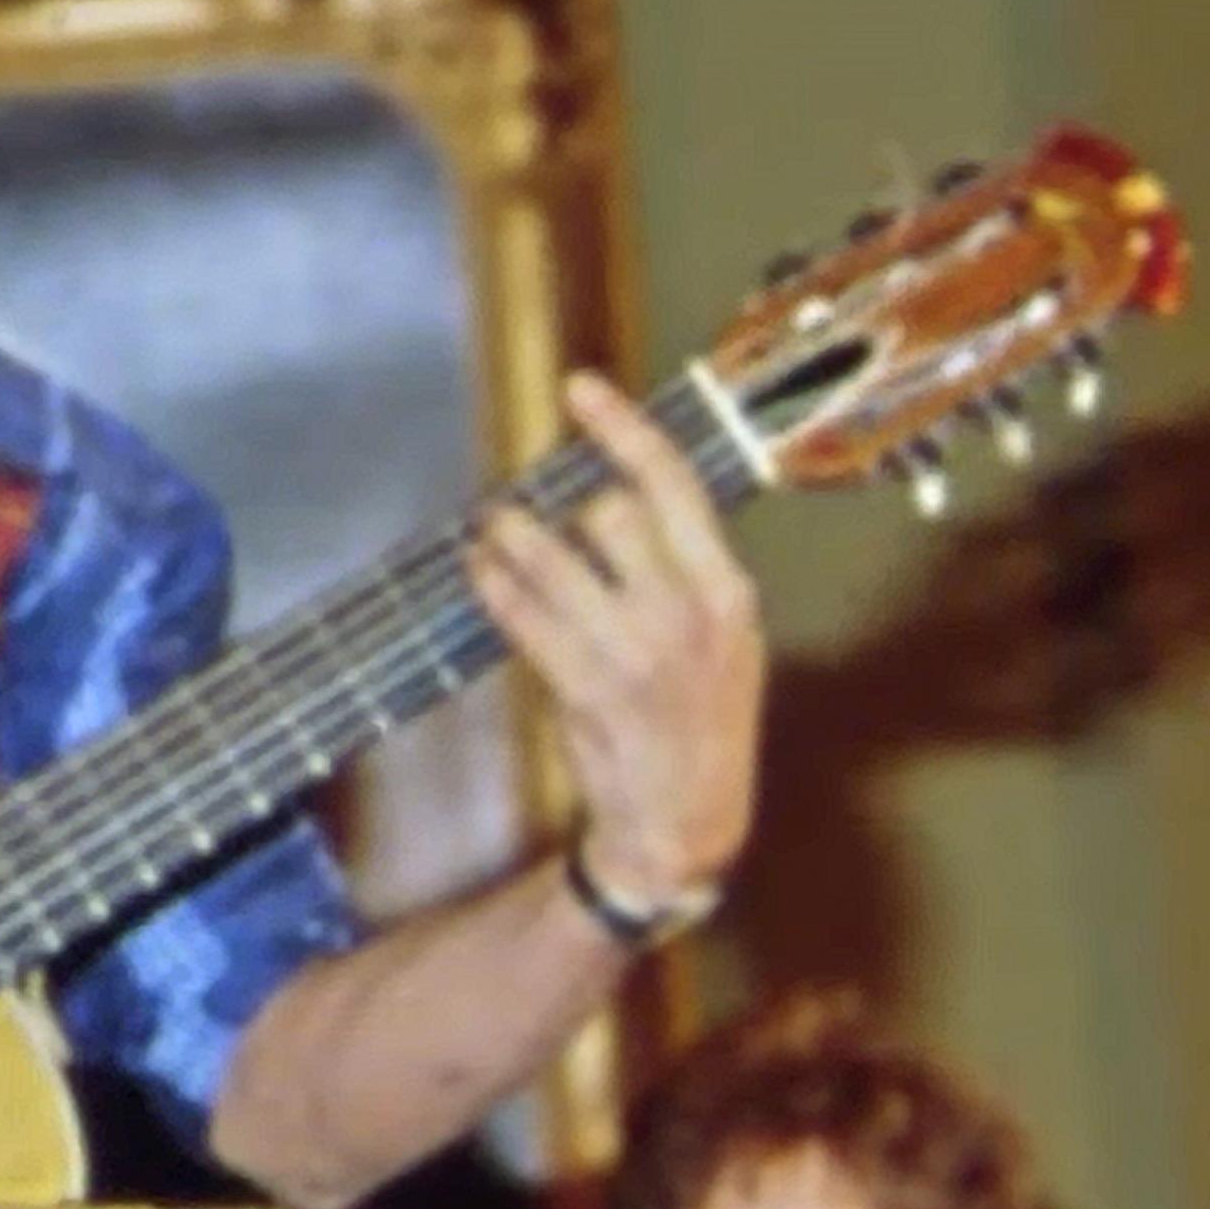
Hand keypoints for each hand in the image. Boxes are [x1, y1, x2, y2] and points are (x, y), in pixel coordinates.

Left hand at [463, 371, 767, 913]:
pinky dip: (494, 584)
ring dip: (511, 536)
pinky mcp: (588, 689)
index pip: (675, 486)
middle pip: (610, 511)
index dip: (624, 428)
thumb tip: (619, 491)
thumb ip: (683, 568)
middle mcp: (688, 615)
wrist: (688, 819)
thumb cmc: (700, 716)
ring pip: (556, 558)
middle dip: (564, 504)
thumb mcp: (723, 636)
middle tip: (532, 506)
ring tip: (491, 529)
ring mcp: (638, 654)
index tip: (580, 388)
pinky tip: (481, 571)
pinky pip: (525, 615)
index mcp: (728, 591)